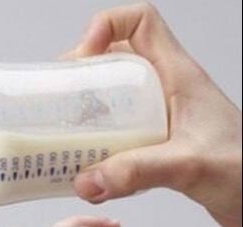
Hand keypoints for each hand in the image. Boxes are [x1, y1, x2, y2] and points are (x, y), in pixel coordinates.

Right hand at [63, 3, 241, 226]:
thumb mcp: (190, 165)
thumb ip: (137, 171)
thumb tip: (86, 180)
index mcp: (179, 75)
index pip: (140, 21)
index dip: (105, 27)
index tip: (83, 61)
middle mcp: (165, 90)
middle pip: (114, 58)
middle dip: (82, 75)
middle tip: (61, 101)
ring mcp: (159, 117)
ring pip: (112, 97)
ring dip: (86, 113)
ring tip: (65, 135)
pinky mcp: (155, 144)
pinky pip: (117, 133)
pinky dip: (97, 146)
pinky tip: (89, 169)